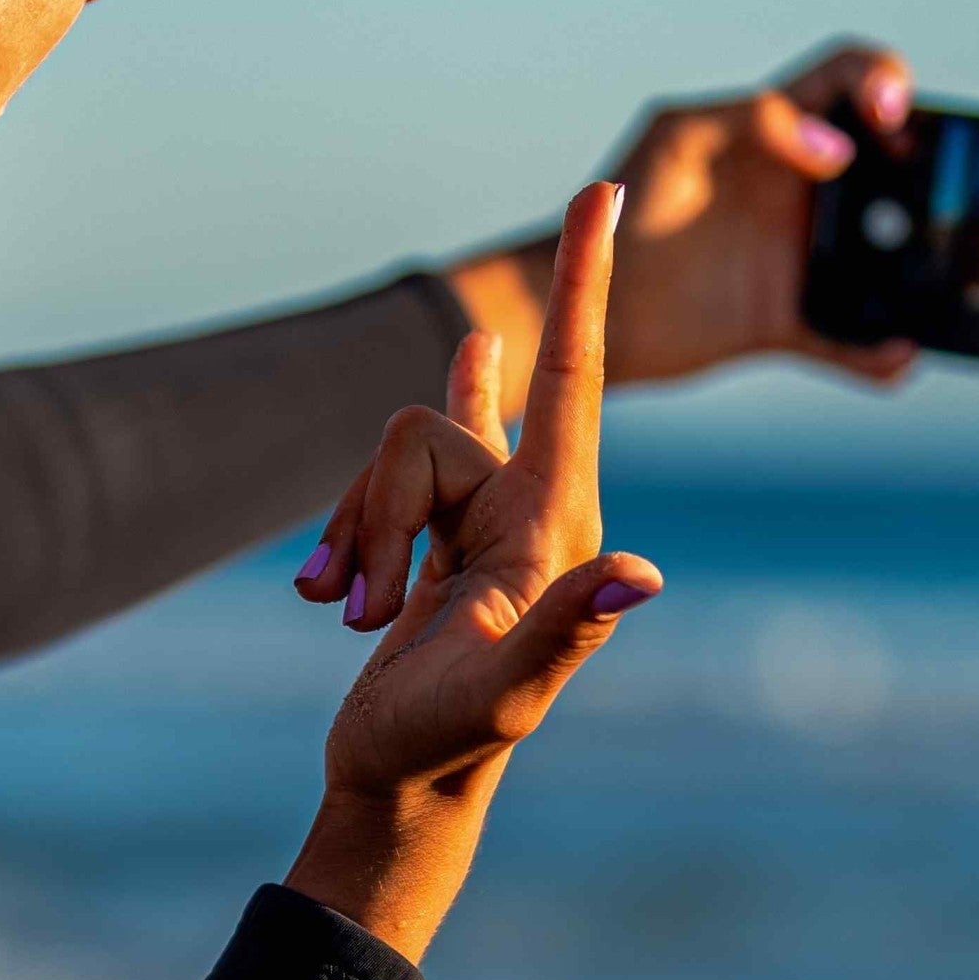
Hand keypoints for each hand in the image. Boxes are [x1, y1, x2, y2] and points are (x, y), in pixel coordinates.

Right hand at [282, 184, 662, 960]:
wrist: (400, 788)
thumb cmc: (448, 746)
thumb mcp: (504, 691)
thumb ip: (568, 626)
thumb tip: (643, 573)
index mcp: (555, 521)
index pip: (574, 375)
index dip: (587, 281)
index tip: (605, 191)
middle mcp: (525, 503)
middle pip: (428, 425)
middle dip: (375, 512)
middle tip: (365, 616)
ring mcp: (476, 514)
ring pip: (390, 452)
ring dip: (353, 536)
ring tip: (355, 619)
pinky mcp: (432, 532)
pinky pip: (377, 481)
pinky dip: (343, 538)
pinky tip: (336, 598)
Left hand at [447, 40, 929, 392]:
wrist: (568, 307)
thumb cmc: (613, 210)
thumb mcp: (675, 143)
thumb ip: (751, 122)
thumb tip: (834, 150)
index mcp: (777, 131)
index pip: (851, 79)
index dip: (885, 83)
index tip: (892, 118)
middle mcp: (800, 190)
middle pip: (896, 165)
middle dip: (950, 158)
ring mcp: (796, 257)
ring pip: (888, 256)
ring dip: (932, 263)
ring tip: (975, 271)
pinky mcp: (780, 322)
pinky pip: (846, 341)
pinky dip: (875, 354)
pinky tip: (898, 358)